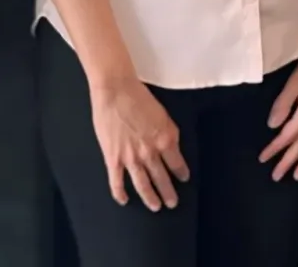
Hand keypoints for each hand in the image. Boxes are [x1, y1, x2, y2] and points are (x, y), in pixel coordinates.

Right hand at [90, 74, 189, 210]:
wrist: (116, 91)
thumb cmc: (139, 97)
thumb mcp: (163, 114)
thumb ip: (168, 133)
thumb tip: (171, 146)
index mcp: (166, 139)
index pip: (177, 163)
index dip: (181, 173)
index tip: (184, 179)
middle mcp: (150, 152)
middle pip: (162, 178)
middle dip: (168, 192)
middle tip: (172, 203)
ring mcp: (131, 158)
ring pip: (143, 184)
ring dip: (150, 197)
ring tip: (155, 207)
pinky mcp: (113, 158)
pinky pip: (117, 181)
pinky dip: (120, 193)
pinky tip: (124, 200)